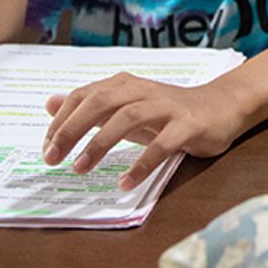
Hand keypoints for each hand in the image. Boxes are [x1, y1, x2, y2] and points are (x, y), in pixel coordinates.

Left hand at [41, 73, 251, 189]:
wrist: (221, 107)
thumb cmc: (167, 112)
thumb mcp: (124, 108)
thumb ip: (89, 108)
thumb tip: (49, 104)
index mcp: (124, 85)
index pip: (84, 96)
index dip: (61, 121)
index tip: (46, 149)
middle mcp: (143, 90)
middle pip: (100, 102)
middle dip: (71, 129)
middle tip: (52, 158)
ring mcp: (166, 106)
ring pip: (127, 118)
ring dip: (100, 144)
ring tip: (80, 169)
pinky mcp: (188, 125)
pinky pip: (162, 144)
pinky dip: (142, 164)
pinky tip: (126, 182)